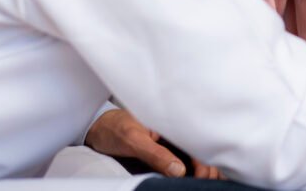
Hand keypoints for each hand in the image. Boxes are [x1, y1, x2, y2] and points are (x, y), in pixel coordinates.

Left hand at [85, 108, 223, 178]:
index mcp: (172, 122)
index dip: (205, 159)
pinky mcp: (164, 153)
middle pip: (199, 150)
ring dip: (204, 169)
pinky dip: (192, 171)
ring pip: (194, 157)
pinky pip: (182, 161)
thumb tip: (179, 171)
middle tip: (207, 182)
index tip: (204, 176)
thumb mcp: (133, 140)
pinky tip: (196, 179)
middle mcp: (175, 132)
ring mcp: (170, 143)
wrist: (96, 129)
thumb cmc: (114, 127)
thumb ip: (156, 155)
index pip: (197, 141)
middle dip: (209, 167)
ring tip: (207, 182)